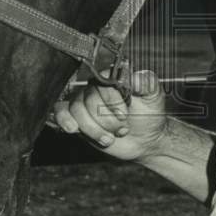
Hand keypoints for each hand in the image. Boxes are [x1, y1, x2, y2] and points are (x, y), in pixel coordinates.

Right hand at [51, 70, 166, 161]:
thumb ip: (147, 83)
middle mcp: (96, 87)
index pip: (102, 84)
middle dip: (106, 120)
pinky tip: (73, 129)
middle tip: (122, 129)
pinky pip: (60, 112)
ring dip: (94, 129)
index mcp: (112, 77)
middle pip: (87, 100)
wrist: (144, 139)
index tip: (124, 115)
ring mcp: (84, 101)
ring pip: (76, 111)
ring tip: (109, 137)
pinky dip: (65, 120)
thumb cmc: (149, 115)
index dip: (111, 102)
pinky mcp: (77, 116)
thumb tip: (134, 77)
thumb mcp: (154, 97)